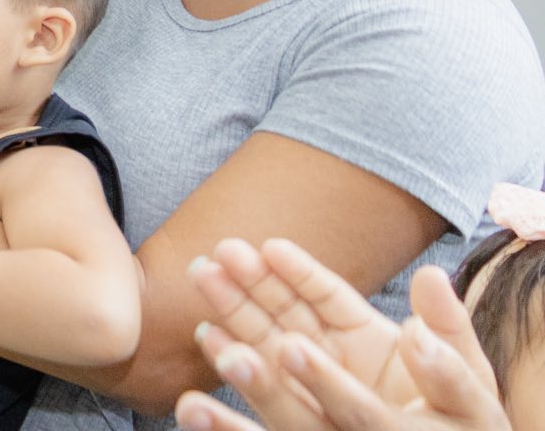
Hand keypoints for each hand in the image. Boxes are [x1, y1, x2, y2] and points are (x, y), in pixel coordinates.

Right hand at [175, 262, 507, 430]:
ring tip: (202, 308)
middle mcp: (328, 359)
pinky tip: (196, 380)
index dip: (297, 271)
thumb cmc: (460, 425)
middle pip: (282, 317)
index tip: (269, 248)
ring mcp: (309, 393)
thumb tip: (432, 274)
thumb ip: (447, 331)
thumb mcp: (464, 378)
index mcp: (366, 338)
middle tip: (211, 259)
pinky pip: (260, 418)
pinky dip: (223, 407)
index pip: (325, 296)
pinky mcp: (300, 429)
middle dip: (246, 287)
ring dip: (230, 329)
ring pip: (262, 355)